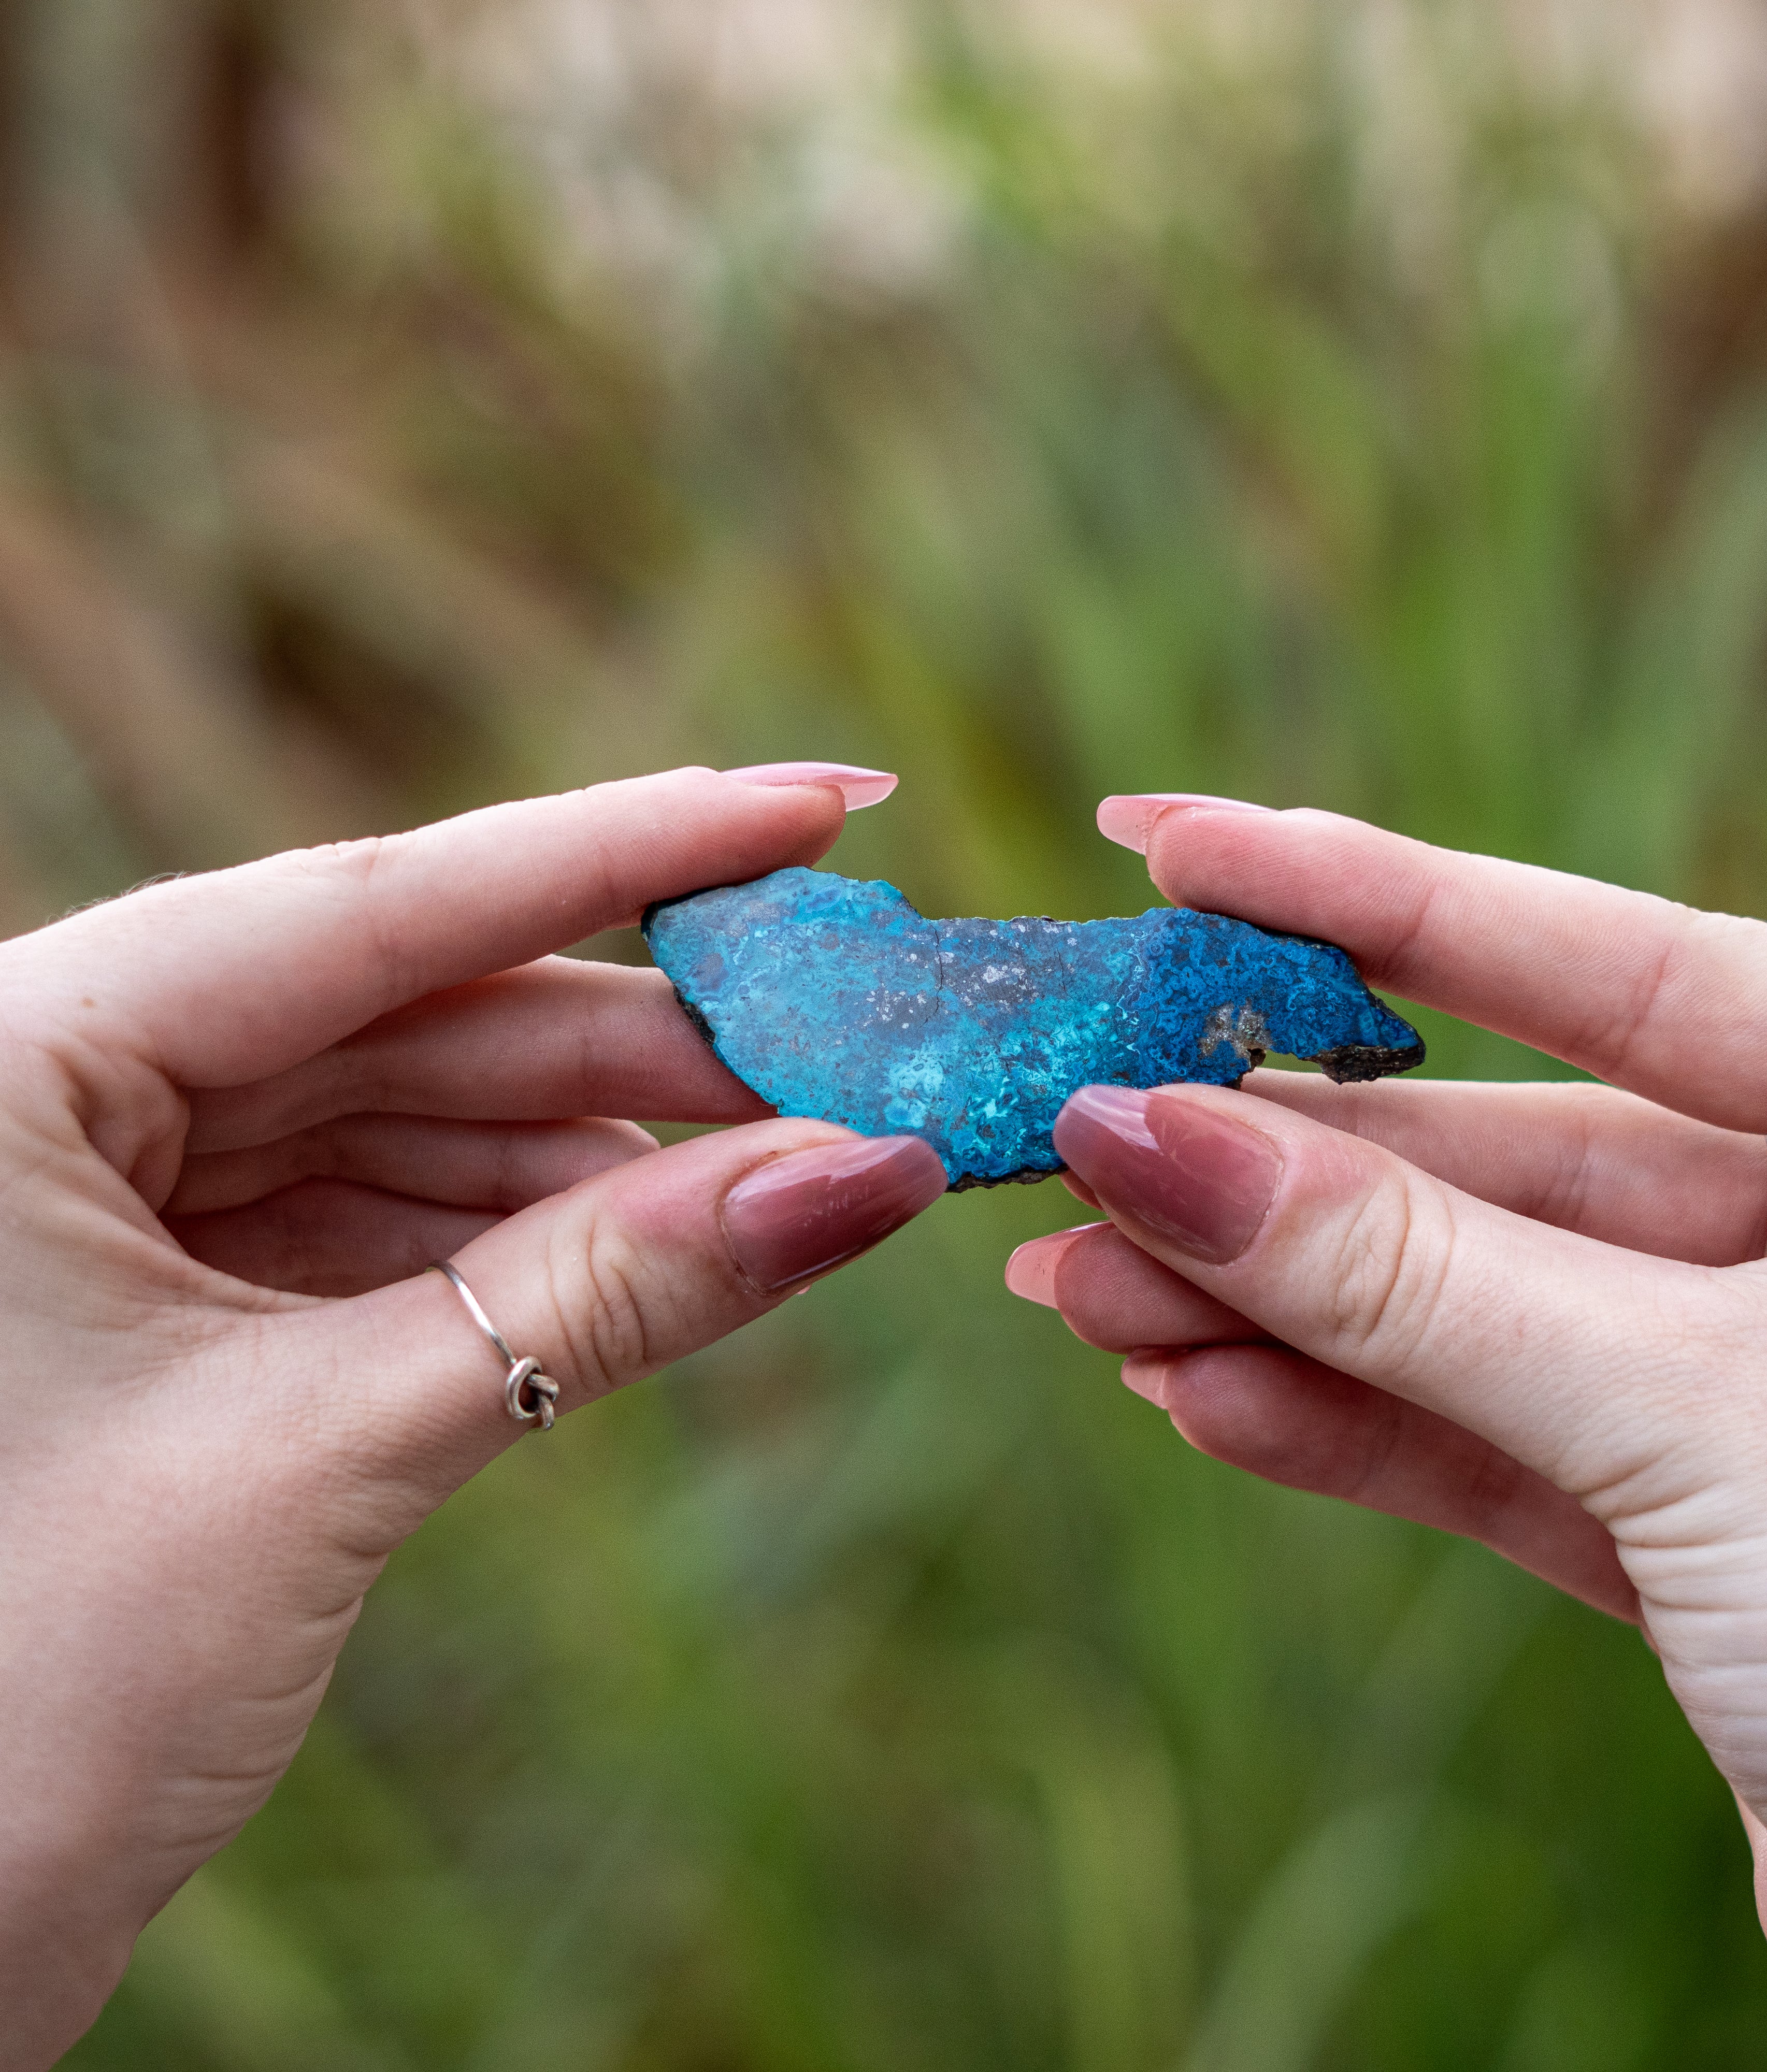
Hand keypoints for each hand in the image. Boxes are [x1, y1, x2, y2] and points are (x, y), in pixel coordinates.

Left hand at [0, 764, 945, 2067]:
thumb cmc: (9, 1709)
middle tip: (854, 1042)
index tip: (816, 804)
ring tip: (794, 1156)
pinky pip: (376, 1216)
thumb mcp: (327, 1452)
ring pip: (406, 1116)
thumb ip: (600, 1293)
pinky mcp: (159, 1295)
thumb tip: (866, 1178)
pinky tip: (667, 1235)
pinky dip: (524, 1232)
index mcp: (9, 1058)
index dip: (625, 851)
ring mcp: (101, 1193)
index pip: (374, 906)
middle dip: (644, 1041)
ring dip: (603, 1146)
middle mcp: (46, 1090)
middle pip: (410, 1012)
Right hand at [1009, 798, 1766, 2070]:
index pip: (1624, 964)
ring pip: (1485, 1309)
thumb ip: (1414, 1280)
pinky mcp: (1716, 1526)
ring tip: (1092, 1284)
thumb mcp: (1691, 1419)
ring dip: (1281, 1304)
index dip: (1381, 902)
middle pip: (1522, 1156)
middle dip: (1292, 1169)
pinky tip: (1198, 1393)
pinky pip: (1501, 1438)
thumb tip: (1151, 1140)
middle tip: (1089, 1137)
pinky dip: (1351, 1422)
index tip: (1185, 850)